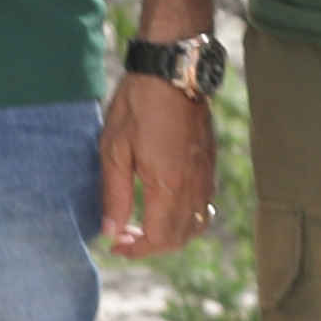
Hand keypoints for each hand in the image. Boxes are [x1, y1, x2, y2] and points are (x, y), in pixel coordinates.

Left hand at [97, 71, 215, 256]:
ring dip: (171, 234)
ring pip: (197, 224)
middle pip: (180, 238)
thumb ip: (114, 194)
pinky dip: (185, 217)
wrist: (173, 71)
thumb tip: (110, 231)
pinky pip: (204, 205)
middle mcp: (193, 185)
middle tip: (124, 236)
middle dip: (152, 246)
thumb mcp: (114, 149)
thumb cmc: (138, 105)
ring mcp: (206, 175)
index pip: (160, 238)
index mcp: (168, 184)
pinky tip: (163, 204)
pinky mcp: (209, 164)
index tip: (115, 244)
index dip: (137, 250)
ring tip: (144, 225)